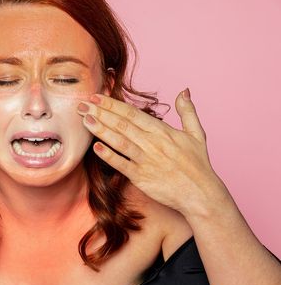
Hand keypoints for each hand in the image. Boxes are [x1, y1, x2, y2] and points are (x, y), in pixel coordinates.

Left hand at [77, 89, 229, 216]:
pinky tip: (96, 147)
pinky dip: (109, 156)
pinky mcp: (142, 177)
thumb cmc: (198, 165)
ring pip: (120, 141)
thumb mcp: (197, 134)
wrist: (201, 194)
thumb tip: (184, 90)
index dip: (113, 104)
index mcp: (162, 131)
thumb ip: (188, 111)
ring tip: (85, 119)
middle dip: (101, 112)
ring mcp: (146, 160)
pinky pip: (122, 164)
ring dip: (101, 130)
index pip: (133, 113)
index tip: (97, 96)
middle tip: (82, 103)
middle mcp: (152, 143)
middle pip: (122, 124)